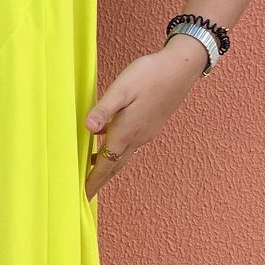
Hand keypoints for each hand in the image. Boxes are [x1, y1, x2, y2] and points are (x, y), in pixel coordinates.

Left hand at [85, 39, 206, 197]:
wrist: (181, 69)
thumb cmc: (149, 75)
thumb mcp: (122, 88)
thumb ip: (104, 109)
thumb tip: (88, 129)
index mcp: (126, 132)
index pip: (106, 164)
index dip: (94, 180)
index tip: (83, 195)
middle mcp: (136, 137)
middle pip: (114, 165)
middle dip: (100, 179)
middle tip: (86, 193)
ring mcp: (145, 133)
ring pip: (122, 156)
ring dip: (108, 167)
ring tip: (93, 173)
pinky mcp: (149, 125)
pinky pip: (129, 146)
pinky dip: (117, 153)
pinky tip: (108, 144)